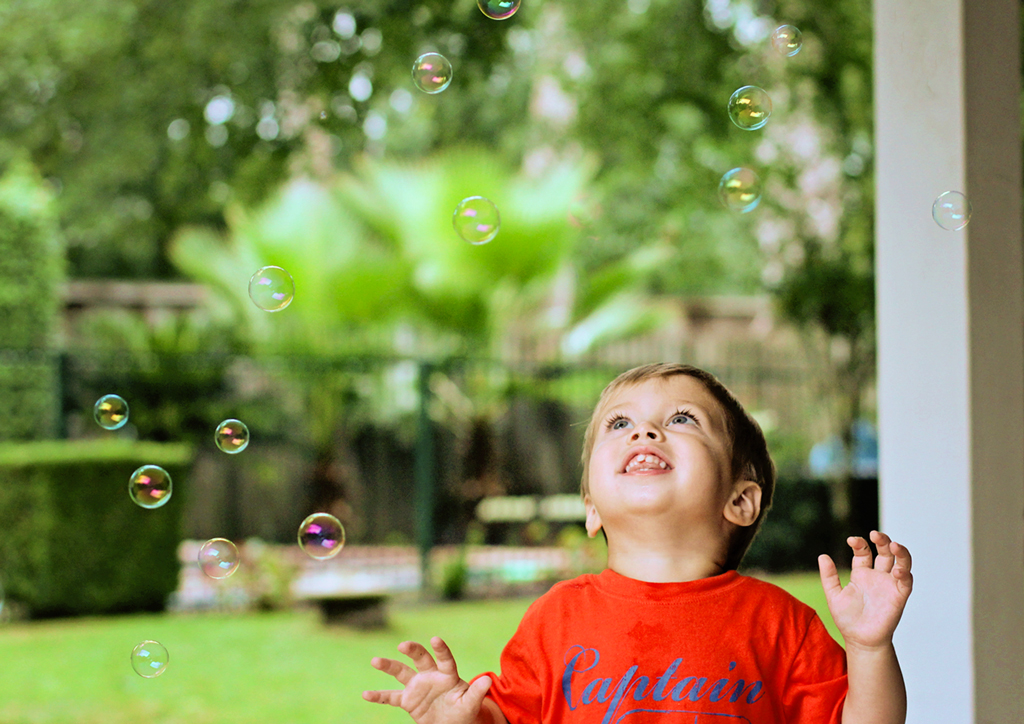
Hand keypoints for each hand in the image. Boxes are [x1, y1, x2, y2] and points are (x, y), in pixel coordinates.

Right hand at [363, 636, 492, 723]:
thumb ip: (477, 692)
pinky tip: (365, 694)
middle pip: (420, 659)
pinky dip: (379, 696)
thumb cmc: (464, 712)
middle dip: (413, 650)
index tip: (435, 640)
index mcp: (448, 675)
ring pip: (401, 672)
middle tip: (403, 645)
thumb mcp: (471, 704)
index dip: (441, 650)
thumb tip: (487, 680)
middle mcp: (431, 676)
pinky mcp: (408, 700)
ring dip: (389, 666)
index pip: (445, 659)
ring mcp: (417, 686)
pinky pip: (391, 697)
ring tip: (375, 661)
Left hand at [818, 530, 913, 650]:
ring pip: (901, 562)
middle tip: (875, 534)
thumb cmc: (847, 619)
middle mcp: (877, 576)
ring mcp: (889, 585)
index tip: (852, 540)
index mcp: (861, 573)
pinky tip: (898, 570)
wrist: (860, 641)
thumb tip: (822, 556)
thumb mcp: (834, 595)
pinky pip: (906, 582)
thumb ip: (829, 576)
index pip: (864, 552)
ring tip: (894, 545)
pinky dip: (905, 574)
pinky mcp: (899, 597)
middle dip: (882, 540)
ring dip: (900, 552)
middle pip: (885, 552)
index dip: (860, 543)